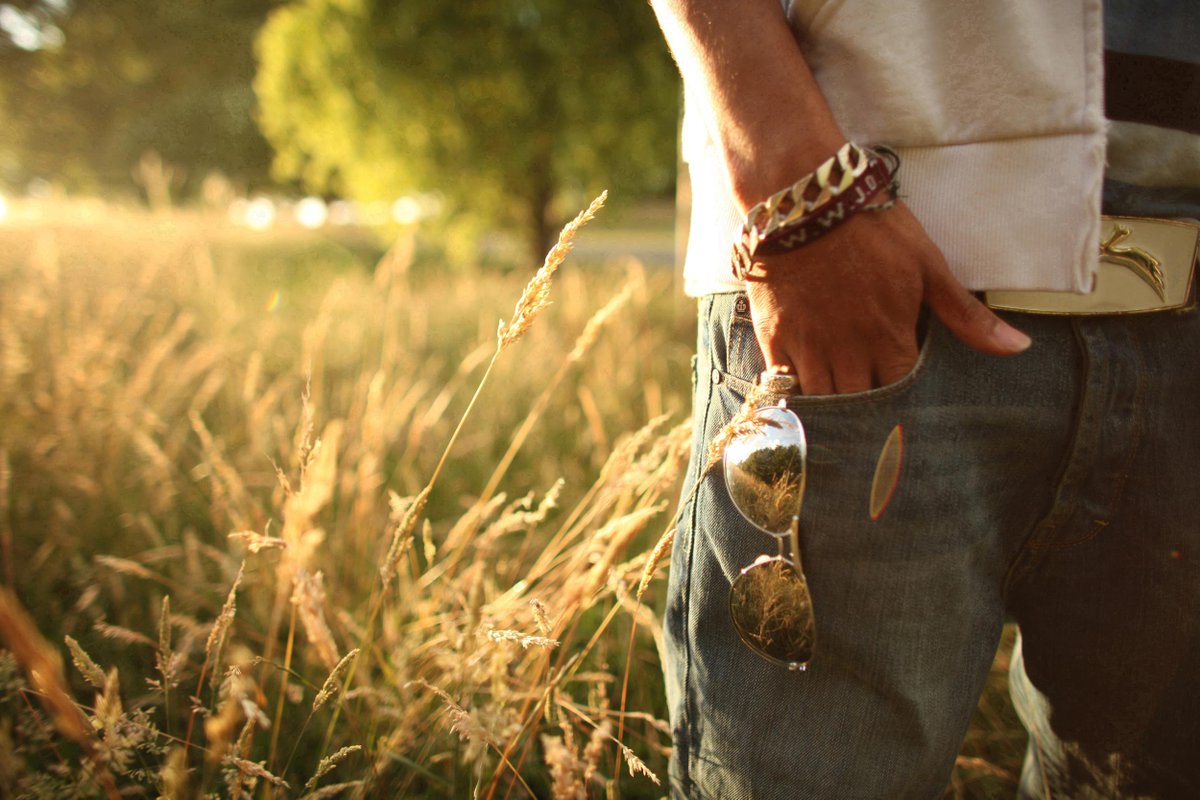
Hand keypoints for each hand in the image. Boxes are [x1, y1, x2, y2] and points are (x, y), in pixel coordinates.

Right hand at [745, 202, 1030, 394]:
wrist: (805, 200)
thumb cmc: (871, 227)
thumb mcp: (927, 265)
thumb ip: (965, 315)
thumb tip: (1018, 348)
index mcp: (890, 338)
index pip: (903, 396)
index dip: (907, 409)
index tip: (911, 417)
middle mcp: (848, 352)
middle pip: (860, 408)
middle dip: (870, 420)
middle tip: (877, 427)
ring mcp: (808, 347)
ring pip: (822, 403)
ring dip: (833, 413)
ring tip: (843, 419)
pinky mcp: (774, 337)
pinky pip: (782, 385)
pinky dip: (792, 397)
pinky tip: (802, 400)